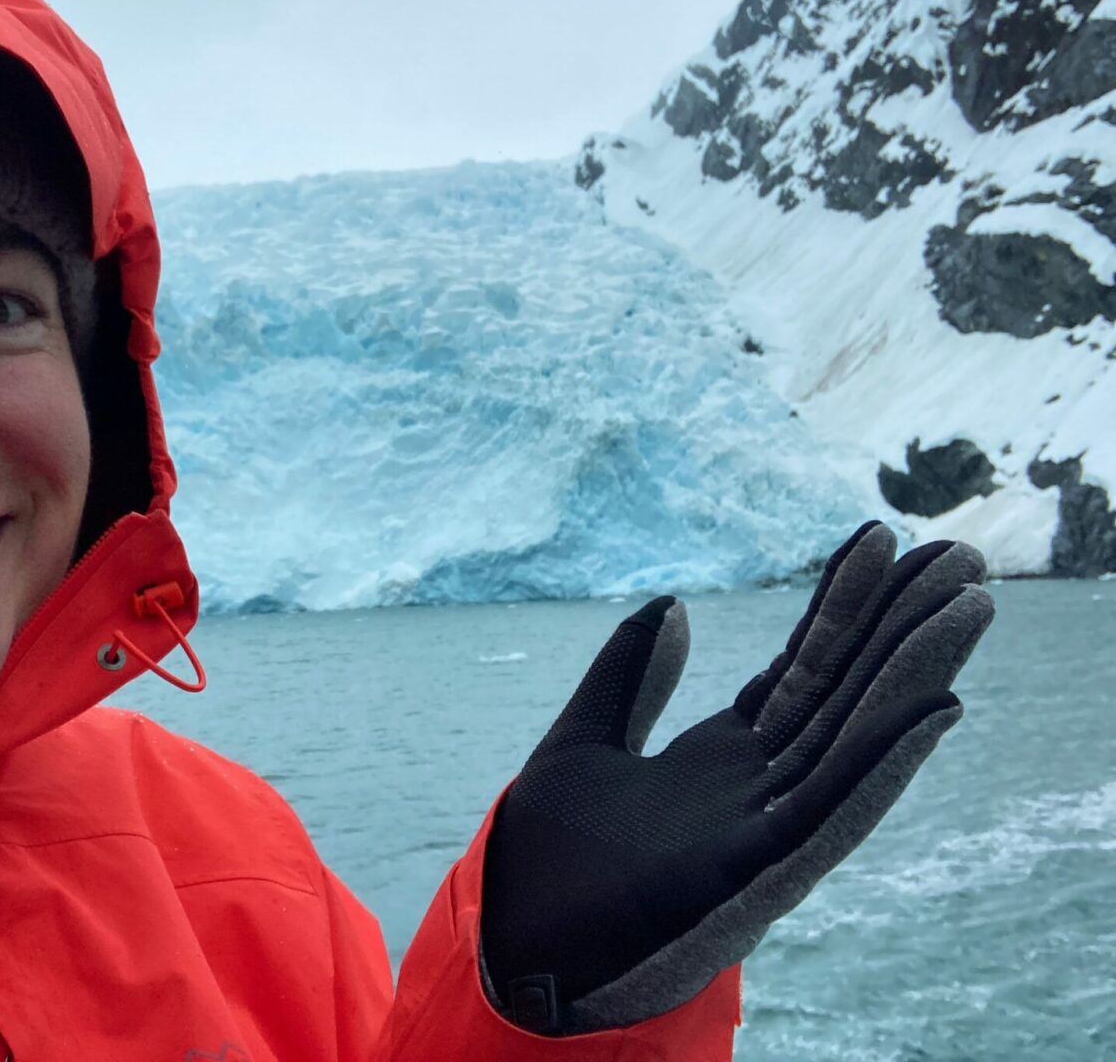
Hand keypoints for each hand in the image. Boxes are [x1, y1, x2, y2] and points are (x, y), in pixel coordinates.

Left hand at [480, 522, 993, 1033]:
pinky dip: (883, 762)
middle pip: (842, 695)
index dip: (838, 607)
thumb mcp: (581, 743)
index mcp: (721, 760)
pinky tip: (933, 711)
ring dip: (912, 677)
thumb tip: (672, 603)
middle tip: (959, 556)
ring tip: (967, 607)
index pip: (799, 671)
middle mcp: (757, 790)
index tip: (876, 540)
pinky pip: (831, 812)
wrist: (515, 943)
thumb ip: (627, 677)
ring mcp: (763, 831)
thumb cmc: (547, 861)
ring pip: (853, 741)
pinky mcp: (755, 875)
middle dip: (898, 626)